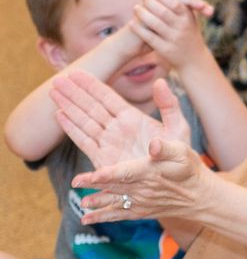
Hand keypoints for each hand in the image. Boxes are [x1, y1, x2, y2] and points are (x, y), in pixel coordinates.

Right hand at [51, 69, 192, 170]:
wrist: (179, 184)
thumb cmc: (181, 156)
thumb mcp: (179, 129)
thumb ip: (169, 105)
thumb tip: (161, 82)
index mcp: (134, 119)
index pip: (108, 98)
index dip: (92, 86)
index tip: (76, 73)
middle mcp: (119, 129)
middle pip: (92, 107)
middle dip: (74, 93)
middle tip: (57, 80)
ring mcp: (110, 143)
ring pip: (85, 121)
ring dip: (69, 107)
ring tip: (53, 93)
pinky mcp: (105, 160)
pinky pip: (85, 142)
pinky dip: (72, 129)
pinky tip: (60, 115)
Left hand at [71, 133, 213, 224]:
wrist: (201, 197)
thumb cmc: (191, 170)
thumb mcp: (183, 152)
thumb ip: (167, 147)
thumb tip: (153, 145)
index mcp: (150, 172)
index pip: (126, 173)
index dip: (109, 174)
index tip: (93, 175)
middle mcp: (143, 189)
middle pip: (114, 185)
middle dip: (93, 183)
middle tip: (76, 182)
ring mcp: (140, 202)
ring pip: (114, 201)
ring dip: (97, 202)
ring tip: (83, 204)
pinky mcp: (140, 211)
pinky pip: (119, 215)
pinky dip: (102, 217)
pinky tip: (86, 219)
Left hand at [126, 0, 213, 68]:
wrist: (194, 60)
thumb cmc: (190, 34)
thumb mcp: (190, 16)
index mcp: (188, 19)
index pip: (174, 3)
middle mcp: (182, 29)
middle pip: (163, 12)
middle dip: (150, 3)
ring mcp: (174, 40)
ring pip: (154, 24)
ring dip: (142, 14)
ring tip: (136, 8)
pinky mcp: (165, 50)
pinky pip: (149, 37)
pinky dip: (139, 29)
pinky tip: (132, 22)